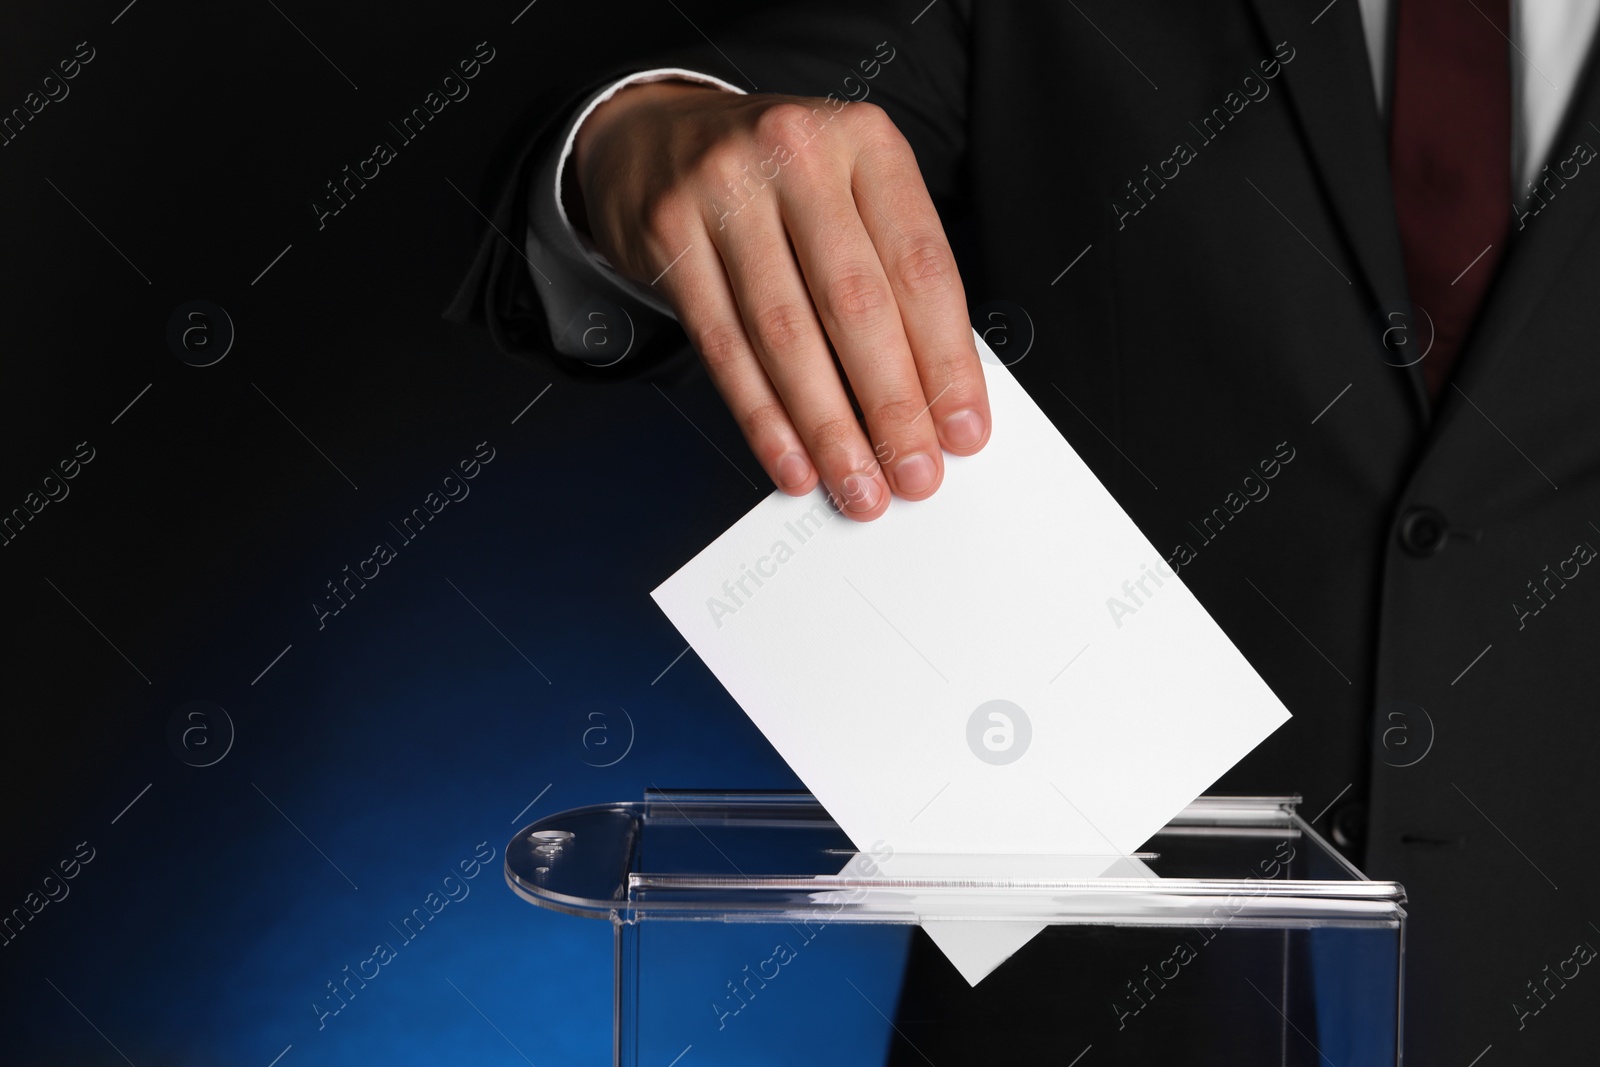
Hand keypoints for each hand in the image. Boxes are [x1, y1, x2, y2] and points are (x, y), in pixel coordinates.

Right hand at [570, 80, 989, 519]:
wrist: (657, 134)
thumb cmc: (777, 180)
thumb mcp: (850, 194)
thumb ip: (892, 277)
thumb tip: (934, 395)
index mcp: (865, 142)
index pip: (920, 267)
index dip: (947, 359)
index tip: (962, 428)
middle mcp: (796, 154)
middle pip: (854, 304)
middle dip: (892, 406)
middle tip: (914, 472)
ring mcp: (724, 190)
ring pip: (785, 335)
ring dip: (828, 427)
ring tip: (857, 483)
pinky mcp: (669, 234)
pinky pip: (723, 346)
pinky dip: (762, 417)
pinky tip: (793, 459)